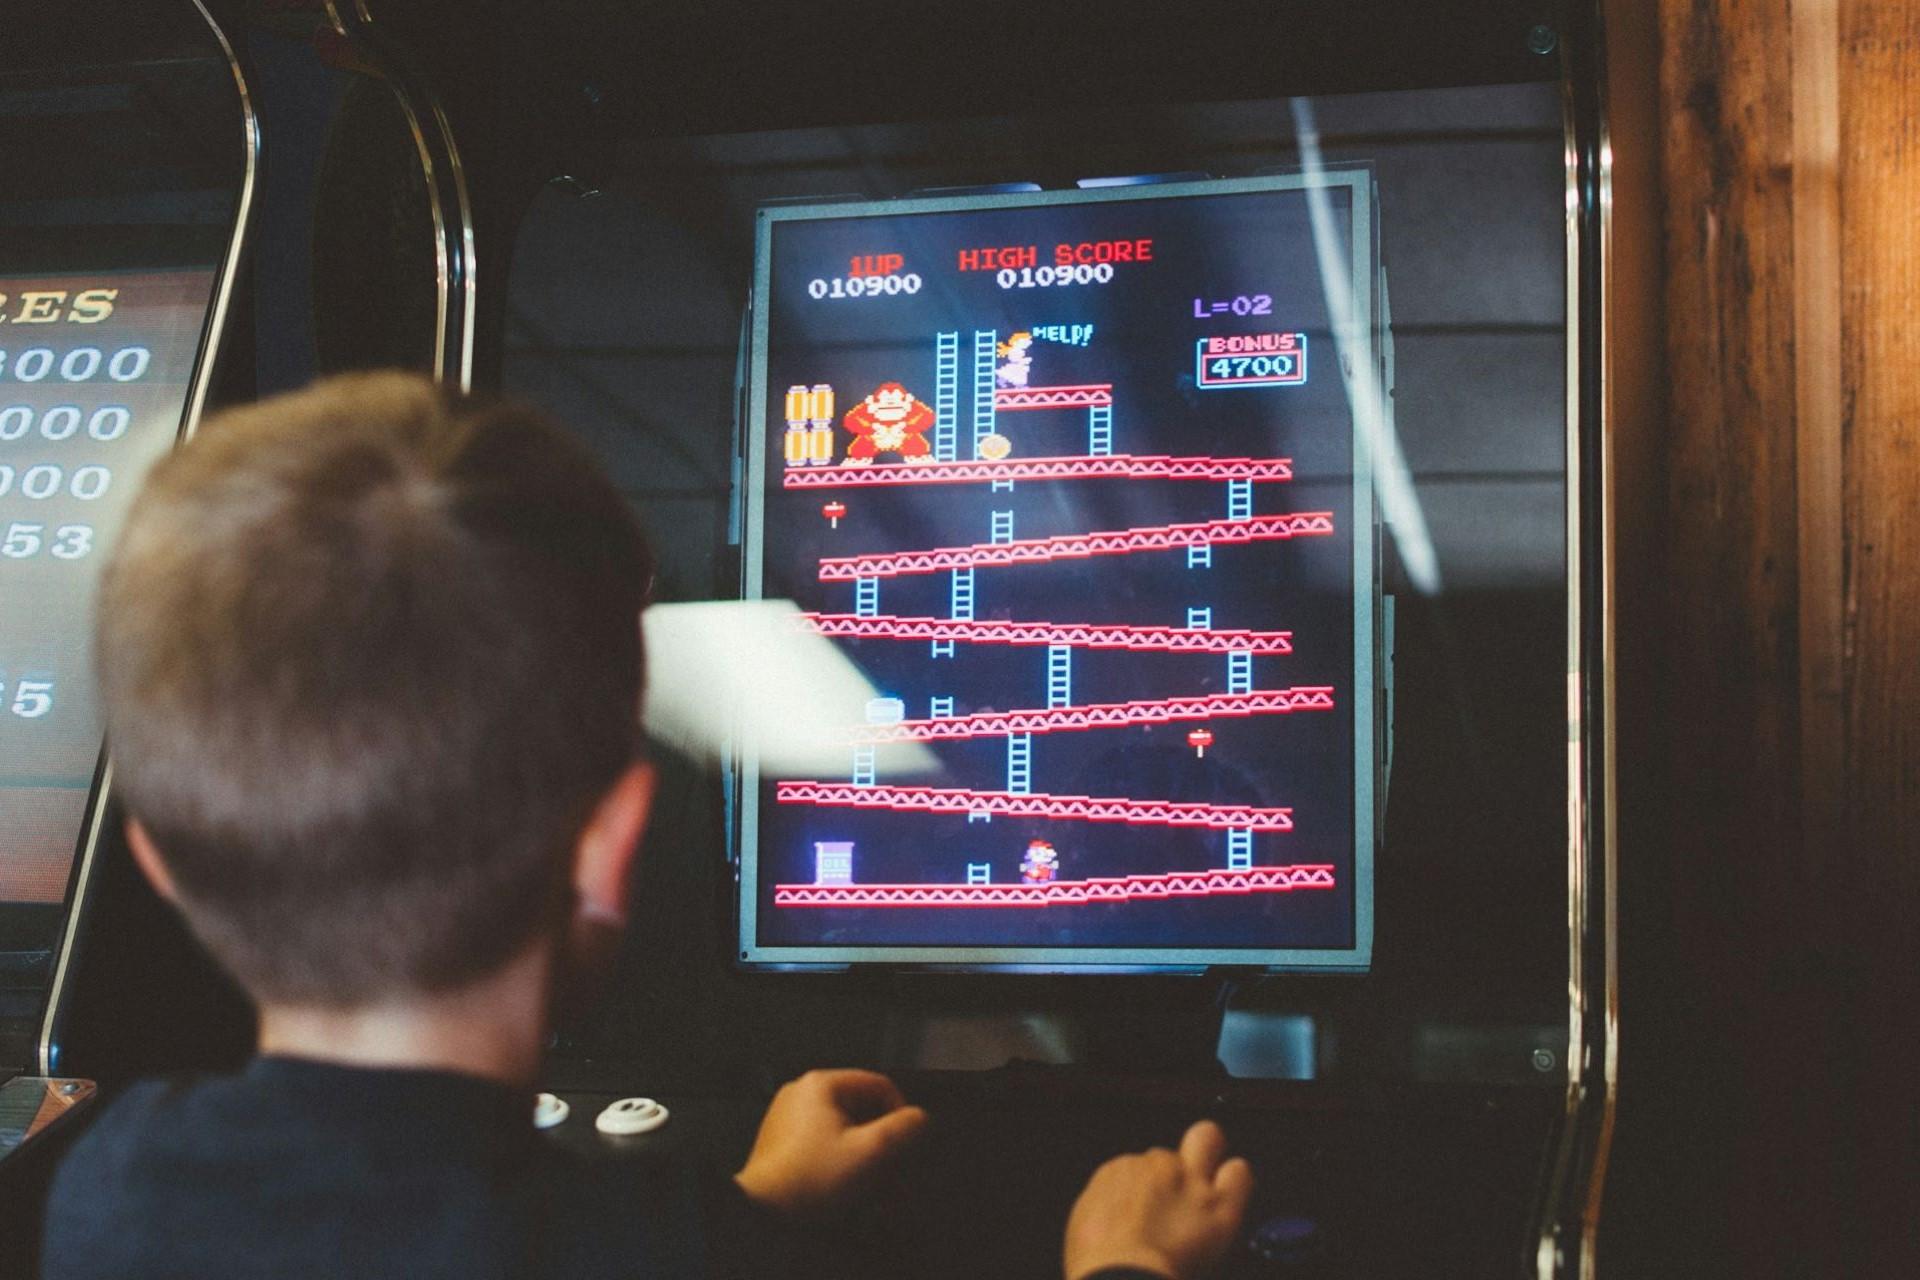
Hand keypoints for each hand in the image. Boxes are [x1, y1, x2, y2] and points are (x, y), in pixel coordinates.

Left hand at [735, 1069, 927, 1217]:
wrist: (762, 1214)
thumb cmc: (808, 1181)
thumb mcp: (870, 1152)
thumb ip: (904, 1129)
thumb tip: (920, 1118)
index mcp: (822, 1085)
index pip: (880, 1085)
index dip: (901, 1115)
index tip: (908, 1143)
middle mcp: (803, 1095)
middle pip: (863, 1112)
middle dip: (884, 1148)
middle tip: (895, 1175)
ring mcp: (791, 1119)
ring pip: (846, 1134)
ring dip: (867, 1162)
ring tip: (878, 1194)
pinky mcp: (784, 1145)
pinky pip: (826, 1148)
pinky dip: (844, 1167)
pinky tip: (854, 1194)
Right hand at [1062, 1120, 1253, 1279]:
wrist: (1123, 1276)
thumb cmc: (1100, 1261)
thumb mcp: (1085, 1226)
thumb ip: (1107, 1208)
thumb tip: (1120, 1215)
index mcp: (1117, 1172)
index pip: (1137, 1168)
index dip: (1145, 1193)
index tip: (1147, 1213)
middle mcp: (1154, 1168)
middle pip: (1169, 1154)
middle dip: (1173, 1168)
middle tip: (1177, 1195)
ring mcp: (1189, 1181)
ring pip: (1207, 1138)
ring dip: (1207, 1154)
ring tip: (1210, 1180)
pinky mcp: (1218, 1204)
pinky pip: (1240, 1172)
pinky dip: (1237, 1180)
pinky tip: (1233, 1191)